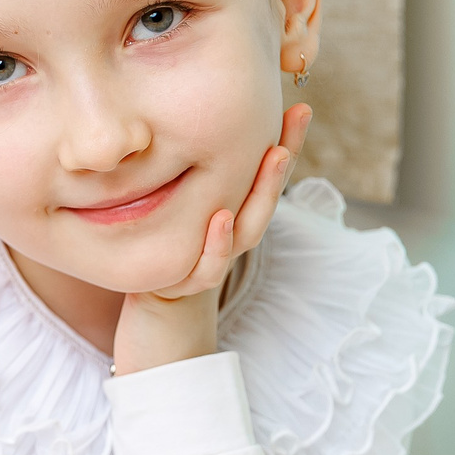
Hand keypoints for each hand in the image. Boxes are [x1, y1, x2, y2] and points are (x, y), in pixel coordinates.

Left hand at [112, 104, 310, 375]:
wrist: (154, 349)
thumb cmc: (156, 284)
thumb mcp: (164, 228)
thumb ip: (175, 191)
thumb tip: (168, 137)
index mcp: (223, 223)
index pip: (257, 179)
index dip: (282, 145)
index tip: (296, 105)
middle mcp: (223, 243)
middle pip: (262, 197)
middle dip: (283, 156)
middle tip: (300, 115)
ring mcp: (207, 267)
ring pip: (245, 229)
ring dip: (261, 192)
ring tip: (273, 154)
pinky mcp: (183, 293)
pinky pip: (207, 269)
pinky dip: (215, 246)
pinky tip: (220, 219)